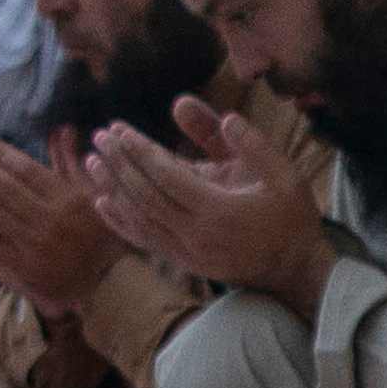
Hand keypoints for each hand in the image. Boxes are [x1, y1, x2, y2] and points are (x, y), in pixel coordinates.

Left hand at [0, 134, 124, 316]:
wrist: (105, 285)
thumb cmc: (100, 235)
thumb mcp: (93, 196)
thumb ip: (71, 163)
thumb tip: (60, 129)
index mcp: (68, 199)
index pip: (25, 169)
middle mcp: (49, 220)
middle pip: (4, 188)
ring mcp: (34, 245)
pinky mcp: (21, 268)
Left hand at [86, 97, 332, 307]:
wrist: (294, 270)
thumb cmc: (291, 217)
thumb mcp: (285, 175)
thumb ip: (255, 145)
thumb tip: (227, 117)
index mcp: (220, 209)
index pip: (168, 177)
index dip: (141, 152)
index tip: (120, 130)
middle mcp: (197, 234)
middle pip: (146, 195)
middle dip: (120, 164)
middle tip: (100, 137)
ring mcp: (188, 252)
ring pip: (140, 218)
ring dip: (114, 188)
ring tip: (92, 162)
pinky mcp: (184, 262)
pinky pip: (145, 240)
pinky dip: (121, 221)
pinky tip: (102, 202)